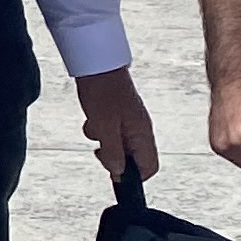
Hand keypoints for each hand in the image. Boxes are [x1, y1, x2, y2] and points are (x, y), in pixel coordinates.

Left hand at [73, 67, 162, 182]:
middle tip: (100, 150)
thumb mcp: (105, 127)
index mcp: (143, 134)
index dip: (133, 177)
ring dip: (103, 142)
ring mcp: (129, 122)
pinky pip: (109, 131)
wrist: (95, 63)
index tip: (114, 174)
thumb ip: (113, 152)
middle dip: (114, 158)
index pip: (149, 168)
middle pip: (133, 158)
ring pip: (118, 145)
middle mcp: (140, 130)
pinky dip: (98, 129)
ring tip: (95, 128)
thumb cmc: (103, 91)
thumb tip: (118, 173)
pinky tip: (91, 119)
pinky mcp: (117, 114)